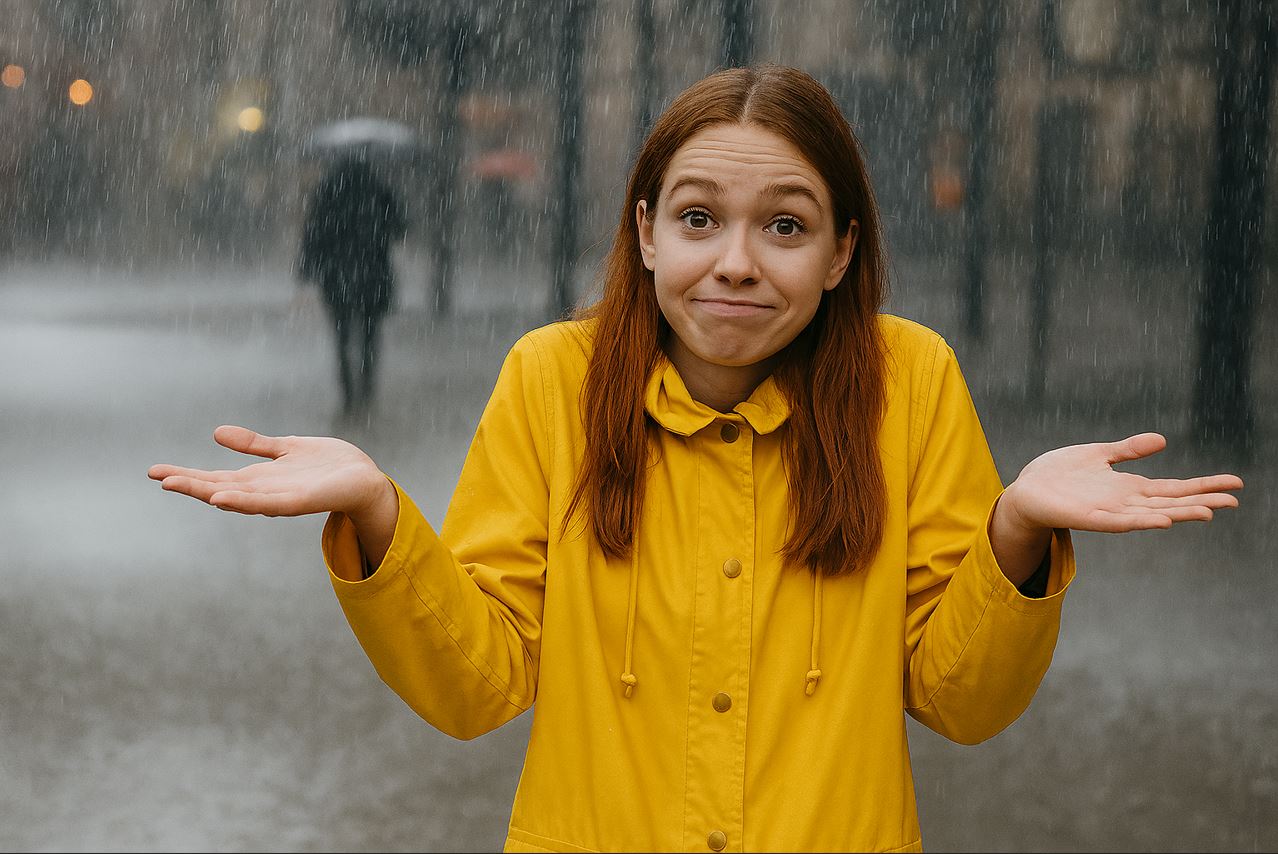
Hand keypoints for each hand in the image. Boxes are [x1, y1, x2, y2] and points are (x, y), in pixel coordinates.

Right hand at [147, 425, 392, 520]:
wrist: (365, 479)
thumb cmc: (328, 466)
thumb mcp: (285, 448)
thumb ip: (254, 444)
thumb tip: (217, 433)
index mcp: (260, 479)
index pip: (216, 477)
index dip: (187, 474)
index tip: (156, 471)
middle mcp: (265, 491)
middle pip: (220, 488)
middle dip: (189, 484)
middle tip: (157, 477)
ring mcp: (281, 498)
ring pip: (239, 497)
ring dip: (210, 493)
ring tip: (181, 487)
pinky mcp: (301, 501)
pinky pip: (269, 504)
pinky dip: (245, 502)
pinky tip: (223, 499)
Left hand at [1000, 432, 1243, 534]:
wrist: (1025, 491)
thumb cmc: (1059, 475)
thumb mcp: (1099, 454)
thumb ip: (1129, 450)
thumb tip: (1162, 440)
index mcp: (1129, 488)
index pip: (1175, 487)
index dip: (1204, 485)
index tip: (1235, 484)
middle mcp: (1124, 502)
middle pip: (1171, 502)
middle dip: (1202, 501)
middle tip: (1234, 501)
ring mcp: (1108, 512)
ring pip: (1150, 515)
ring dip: (1178, 514)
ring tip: (1207, 512)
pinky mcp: (1087, 518)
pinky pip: (1118, 522)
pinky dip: (1140, 522)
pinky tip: (1161, 521)